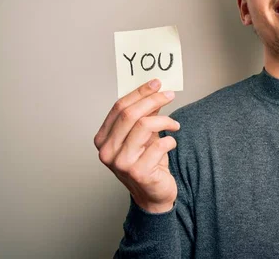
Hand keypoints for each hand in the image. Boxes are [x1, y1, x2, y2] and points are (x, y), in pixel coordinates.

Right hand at [94, 79, 179, 212]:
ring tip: (175, 124)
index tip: (156, 83)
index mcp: (103, 139)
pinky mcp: (138, 172)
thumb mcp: (143, 136)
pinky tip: (172, 144)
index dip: (139, 92)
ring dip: (165, 120)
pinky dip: (170, 140)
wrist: (153, 195)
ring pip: (145, 126)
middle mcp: (107, 151)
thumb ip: (145, 115)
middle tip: (170, 94)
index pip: (119, 107)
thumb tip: (154, 90)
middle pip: (130, 114)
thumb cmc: (147, 163)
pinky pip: (159, 144)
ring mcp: (121, 163)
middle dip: (153, 99)